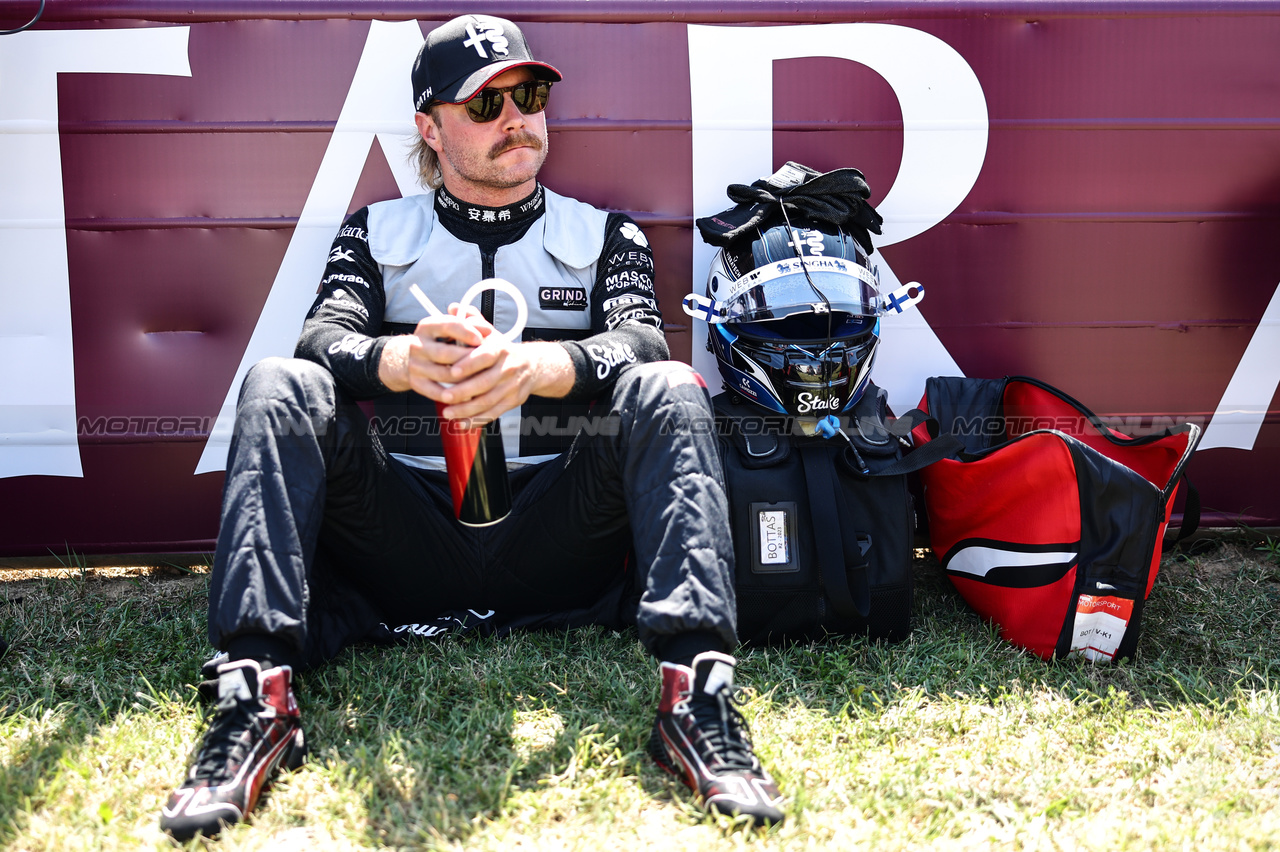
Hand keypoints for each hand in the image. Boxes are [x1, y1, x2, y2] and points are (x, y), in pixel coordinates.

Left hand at [378, 305, 573, 423]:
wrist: (534, 366)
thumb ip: (471, 321)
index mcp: (501, 350)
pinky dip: (477, 420)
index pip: (485, 356)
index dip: (469, 364)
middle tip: (444, 396)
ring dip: (467, 409)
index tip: (453, 371)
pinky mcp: (513, 401)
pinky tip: (462, 423)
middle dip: (463, 392)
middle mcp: (508, 368)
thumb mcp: (490, 332)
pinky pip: (494, 413)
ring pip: (488, 401)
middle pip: (485, 383)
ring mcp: (512, 387)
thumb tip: (453, 306)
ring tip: (448, 412)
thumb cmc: (504, 350)